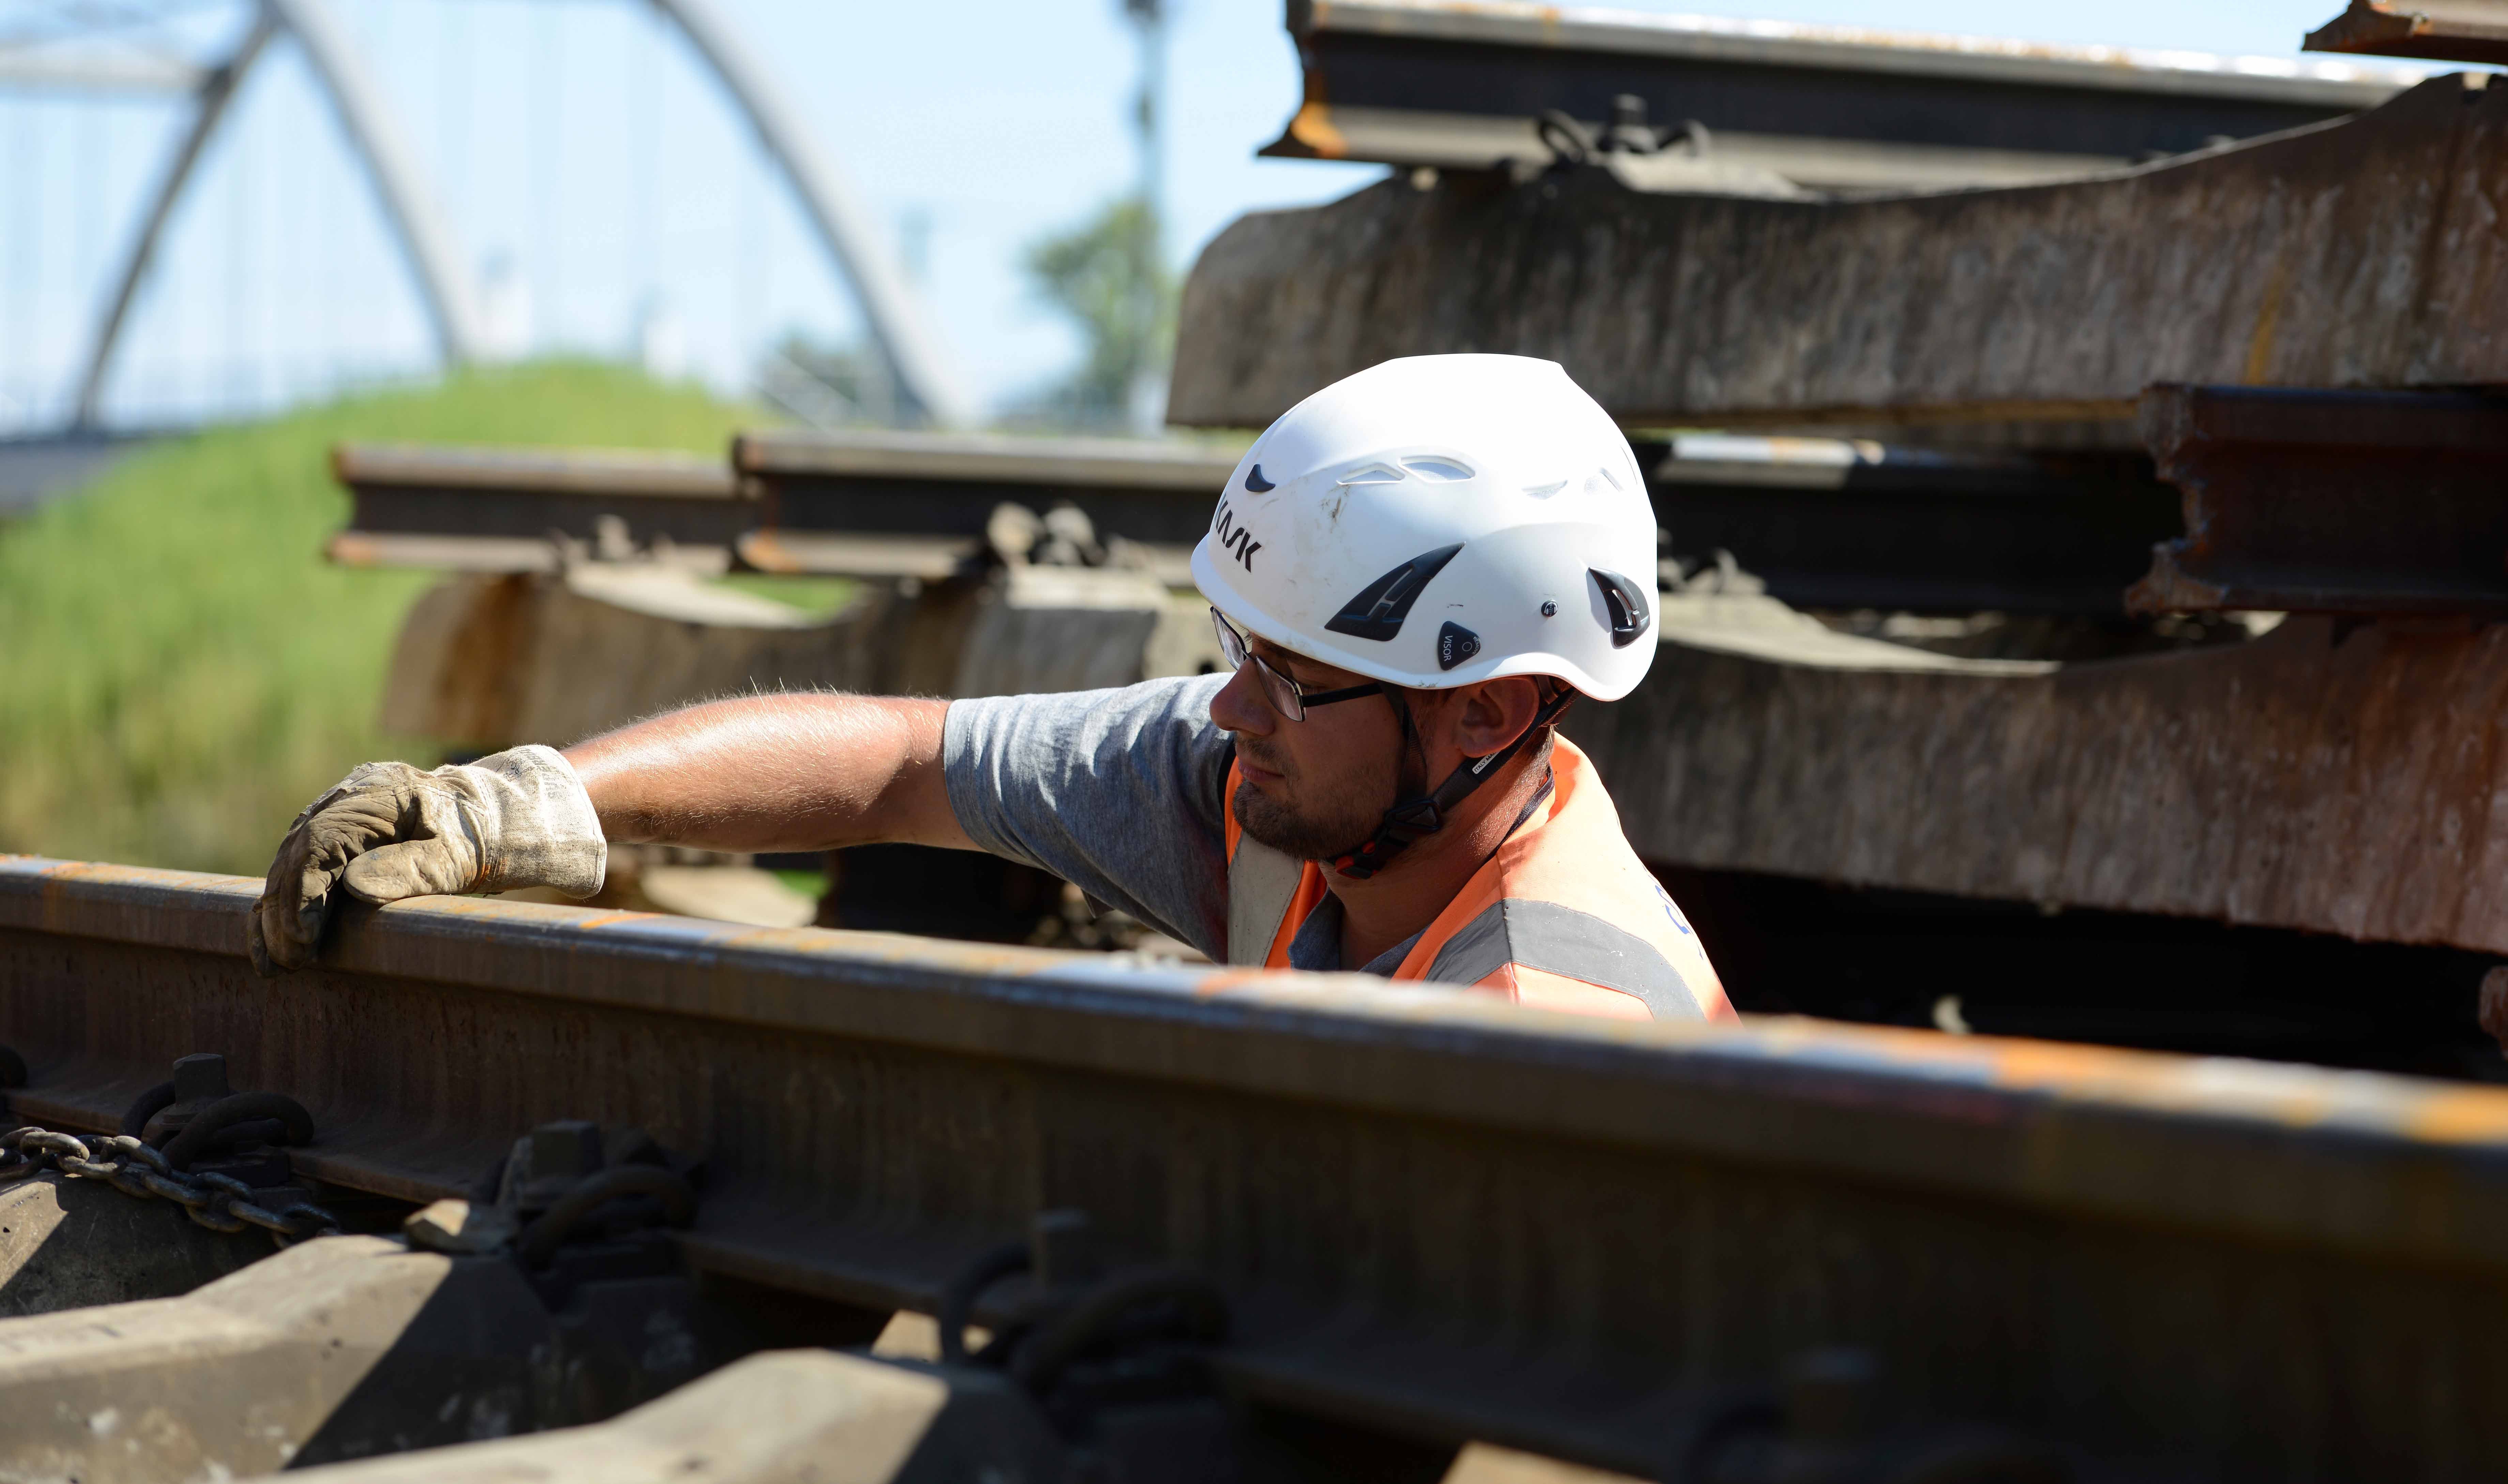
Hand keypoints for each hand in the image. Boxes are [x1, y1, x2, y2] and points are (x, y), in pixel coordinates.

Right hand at [247, 745, 605, 973]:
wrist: (486, 820)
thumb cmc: (474, 840)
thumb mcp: (455, 856)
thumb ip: (412, 868)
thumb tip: (356, 886)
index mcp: (379, 794)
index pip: (322, 842)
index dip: (304, 893)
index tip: (302, 941)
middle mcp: (348, 797)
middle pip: (298, 853)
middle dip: (285, 910)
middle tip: (285, 962)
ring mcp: (336, 812)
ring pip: (290, 862)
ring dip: (275, 912)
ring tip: (273, 963)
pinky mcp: (333, 835)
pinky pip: (299, 868)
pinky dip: (284, 904)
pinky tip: (271, 942)